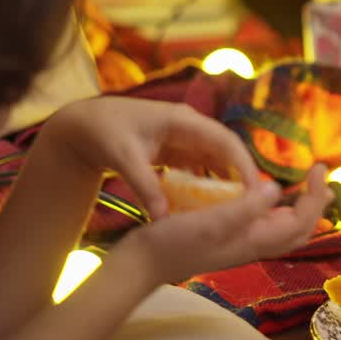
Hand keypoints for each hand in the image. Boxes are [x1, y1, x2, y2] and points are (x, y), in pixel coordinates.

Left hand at [44, 95, 261, 218]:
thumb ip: (145, 187)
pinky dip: (206, 186)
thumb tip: (163, 218)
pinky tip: (208, 208)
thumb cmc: (105, 134)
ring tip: (237, 212)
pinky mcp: (177, 150)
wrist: (85, 125)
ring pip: (216, 161)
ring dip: (225, 184)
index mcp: (183, 121)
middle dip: (241, 178)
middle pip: (227, 151)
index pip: (225, 141)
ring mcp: (185, 138)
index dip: (244, 165)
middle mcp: (190, 126)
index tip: (255, 192)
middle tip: (254, 209)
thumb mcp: (124, 159)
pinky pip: (200, 168)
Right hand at [127, 163, 333, 284]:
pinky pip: (261, 224)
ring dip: (297, 207)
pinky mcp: (226, 238)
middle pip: (297, 229)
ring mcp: (240, 242)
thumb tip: (276, 188)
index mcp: (254, 240)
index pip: (300, 222)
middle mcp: (252, 244)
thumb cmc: (174, 241)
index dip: (315, 196)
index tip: (319, 167)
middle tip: (320, 176)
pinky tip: (261, 194)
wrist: (142, 263)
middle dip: (314, 204)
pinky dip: (273, 207)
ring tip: (303, 185)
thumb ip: (245, 207)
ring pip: (280, 228)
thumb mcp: (211, 221)